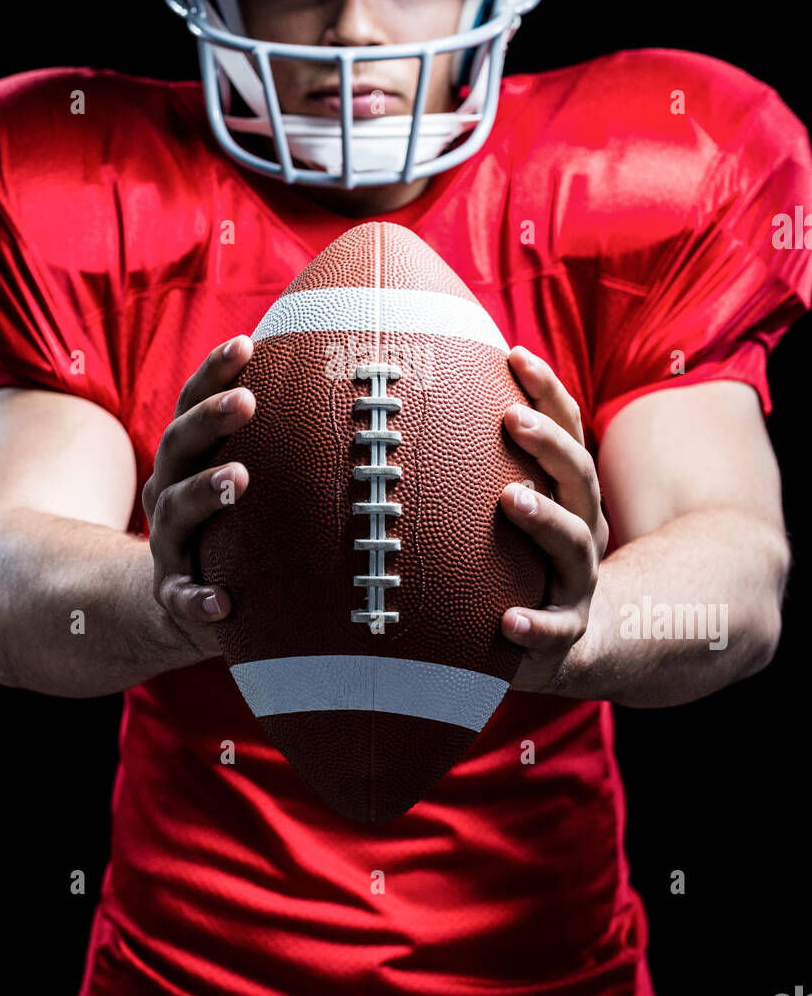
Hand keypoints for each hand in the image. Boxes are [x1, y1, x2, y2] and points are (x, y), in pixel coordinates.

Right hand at [142, 335, 254, 656]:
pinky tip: (223, 602)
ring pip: (175, 512)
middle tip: (247, 401)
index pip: (192, 404)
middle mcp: (170, 491)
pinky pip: (181, 597)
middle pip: (178, 445)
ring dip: (204, 492)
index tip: (245, 343)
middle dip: (209, 419)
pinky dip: (198, 598)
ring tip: (239, 477)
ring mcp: (169, 544)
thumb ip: (279, 442)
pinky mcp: (174, 594)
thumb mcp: (249, 477)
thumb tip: (357, 385)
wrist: (184, 598)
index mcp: (188, 458)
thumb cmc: (235, 524)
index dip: (213, 373)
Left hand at [500, 346, 608, 693]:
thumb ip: (479, 465)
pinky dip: (535, 625)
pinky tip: (507, 621)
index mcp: (569, 493)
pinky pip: (556, 630)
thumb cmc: (522, 558)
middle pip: (579, 478)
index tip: (515, 355)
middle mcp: (582, 528)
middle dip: (550, 445)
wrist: (566, 640)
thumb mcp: (511, 508)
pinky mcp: (567, 631)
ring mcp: (578, 580)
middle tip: (513, 418)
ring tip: (512, 499)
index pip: (567, 431)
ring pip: (575, 546)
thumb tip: (413, 402)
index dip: (547, 392)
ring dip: (546, 519)